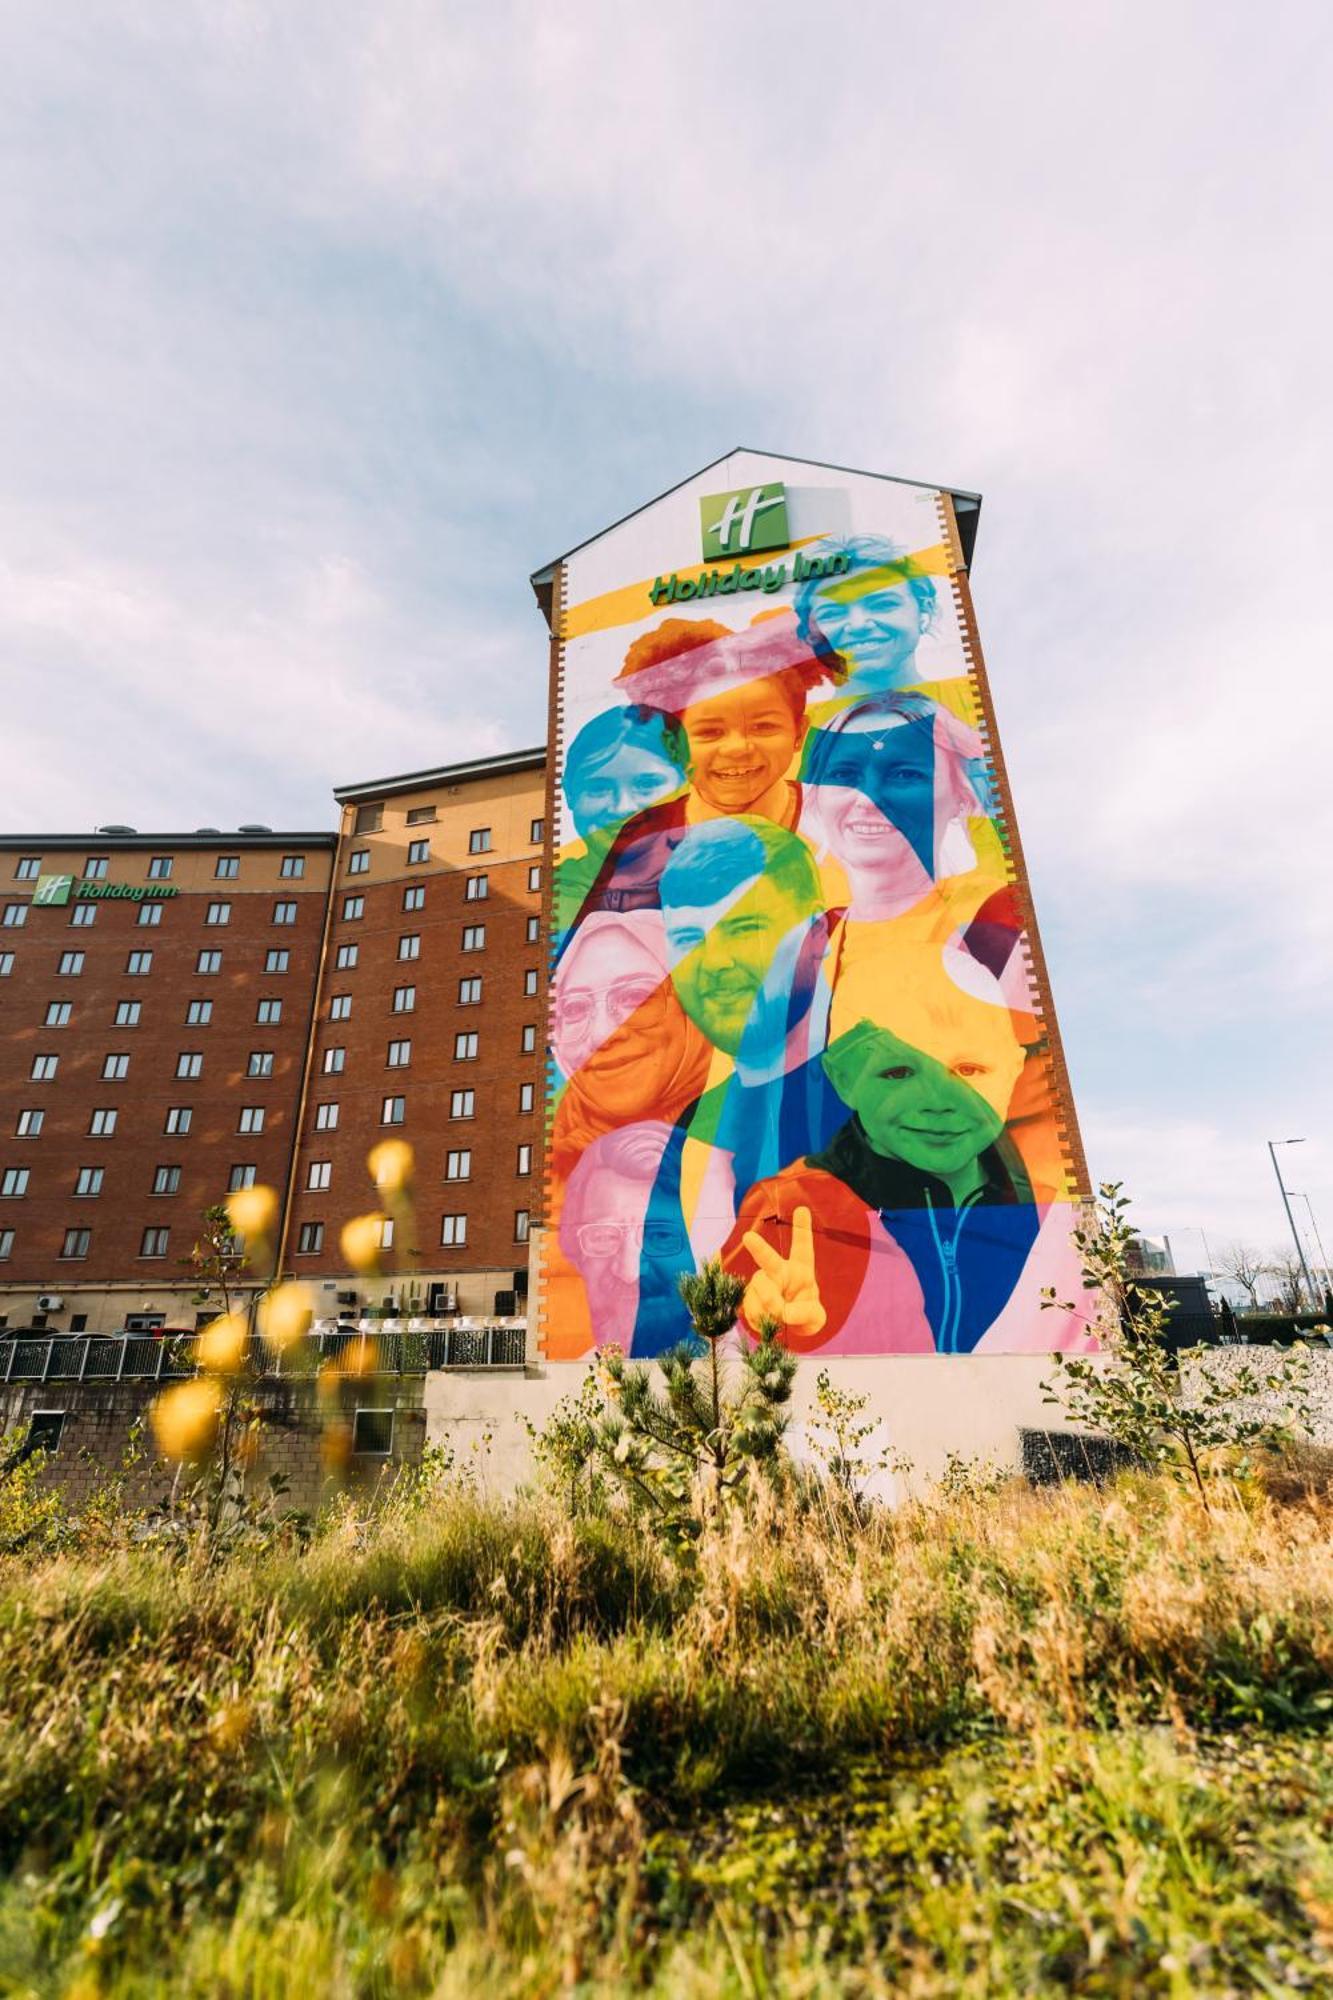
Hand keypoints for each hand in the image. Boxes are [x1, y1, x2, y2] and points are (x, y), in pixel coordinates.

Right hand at [740, 1205, 825, 1334]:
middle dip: (759, 1248)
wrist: (786, 1327)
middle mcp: (778, 1271)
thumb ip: (806, 1313)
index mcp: (801, 1269)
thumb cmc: (805, 1315)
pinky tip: (768, 1320)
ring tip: (780, 1317)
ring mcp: (761, 1283)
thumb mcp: (815, 1317)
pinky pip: (751, 1306)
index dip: (802, 1228)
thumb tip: (785, 1313)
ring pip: (761, 1291)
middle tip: (748, 1238)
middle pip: (768, 1259)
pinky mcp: (749, 1296)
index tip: (802, 1209)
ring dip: (771, 1307)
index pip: (803, 1247)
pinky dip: (761, 1319)